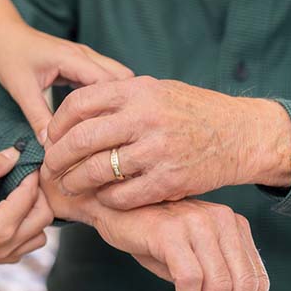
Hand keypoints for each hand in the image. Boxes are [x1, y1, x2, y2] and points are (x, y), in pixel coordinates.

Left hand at [0, 20, 133, 142]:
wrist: (2, 34)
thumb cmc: (8, 56)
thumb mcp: (21, 90)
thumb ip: (37, 117)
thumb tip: (50, 146)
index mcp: (73, 58)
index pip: (107, 83)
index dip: (112, 107)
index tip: (110, 132)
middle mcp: (85, 55)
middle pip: (122, 78)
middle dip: (121, 104)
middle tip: (113, 132)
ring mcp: (86, 58)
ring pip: (116, 78)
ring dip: (114, 100)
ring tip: (109, 127)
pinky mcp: (82, 64)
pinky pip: (103, 81)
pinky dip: (104, 98)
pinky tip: (98, 118)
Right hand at [0, 148, 52, 274]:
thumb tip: (15, 153)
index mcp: (1, 225)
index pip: (31, 193)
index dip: (31, 172)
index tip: (26, 157)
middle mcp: (8, 244)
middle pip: (45, 216)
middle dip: (39, 193)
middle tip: (23, 175)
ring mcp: (3, 256)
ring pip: (40, 235)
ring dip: (35, 214)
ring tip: (17, 195)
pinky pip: (25, 245)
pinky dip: (26, 229)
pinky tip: (7, 212)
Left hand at [44, 76, 290, 208]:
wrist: (241, 133)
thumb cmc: (192, 111)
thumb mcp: (156, 90)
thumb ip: (119, 98)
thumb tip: (73, 116)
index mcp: (137, 90)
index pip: (79, 103)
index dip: (57, 124)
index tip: (51, 138)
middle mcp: (145, 117)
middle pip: (81, 140)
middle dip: (57, 158)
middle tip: (49, 169)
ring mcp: (157, 150)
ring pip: (98, 171)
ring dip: (76, 182)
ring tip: (69, 186)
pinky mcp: (169, 180)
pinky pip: (122, 196)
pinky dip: (106, 200)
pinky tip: (103, 198)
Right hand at [93, 200, 268, 290]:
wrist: (110, 207)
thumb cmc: (150, 233)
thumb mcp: (191, 254)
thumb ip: (214, 277)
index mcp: (232, 225)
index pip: (256, 276)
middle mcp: (221, 219)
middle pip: (243, 283)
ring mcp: (196, 222)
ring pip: (219, 285)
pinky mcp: (170, 231)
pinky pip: (190, 278)